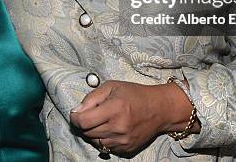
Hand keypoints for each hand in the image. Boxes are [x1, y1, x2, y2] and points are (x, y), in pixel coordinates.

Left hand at [69, 80, 197, 155]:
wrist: (159, 109)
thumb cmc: (135, 94)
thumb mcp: (112, 86)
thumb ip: (92, 98)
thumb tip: (77, 111)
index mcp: (114, 108)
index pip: (83, 121)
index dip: (75, 117)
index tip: (76, 113)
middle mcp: (118, 127)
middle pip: (87, 132)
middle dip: (84, 123)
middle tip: (90, 114)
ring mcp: (123, 140)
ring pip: (95, 141)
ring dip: (93, 132)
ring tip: (102, 120)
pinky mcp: (127, 148)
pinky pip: (106, 147)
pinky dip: (104, 138)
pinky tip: (111, 128)